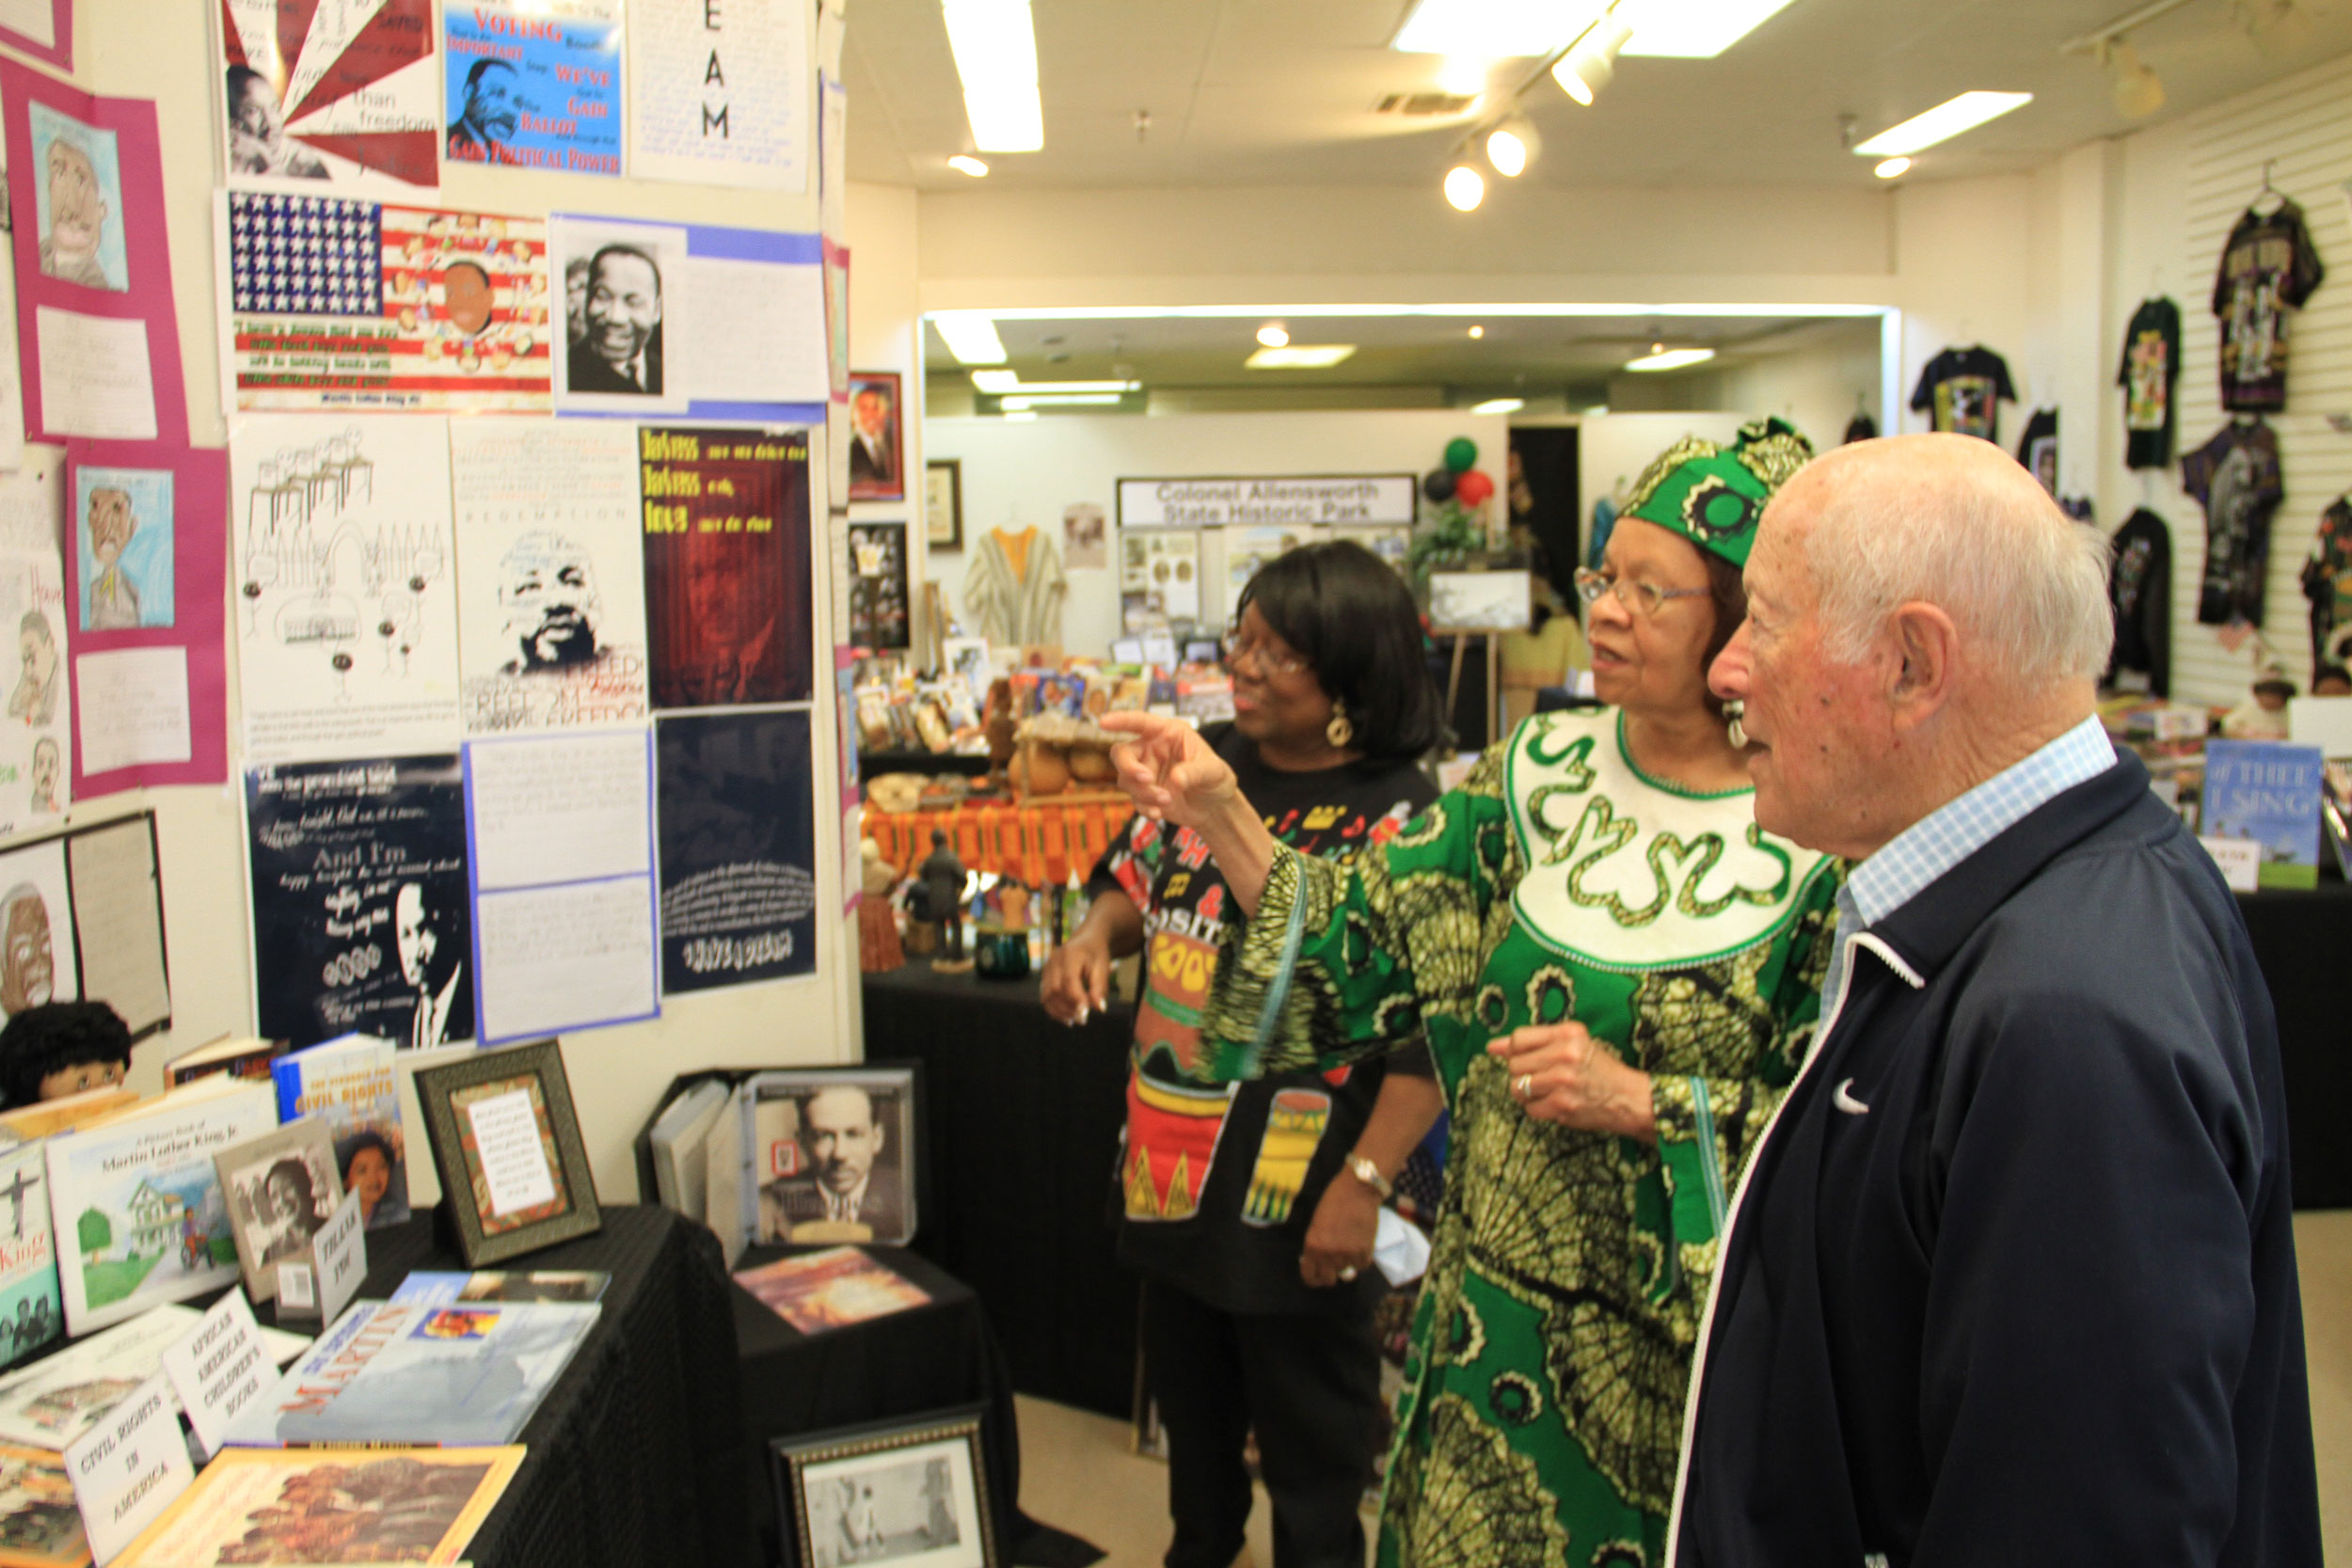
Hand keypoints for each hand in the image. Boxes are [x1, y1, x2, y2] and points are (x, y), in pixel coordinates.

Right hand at [1040, 936, 1110, 1024]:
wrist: (1086, 940)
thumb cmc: (1096, 955)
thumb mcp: (1102, 968)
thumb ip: (1100, 988)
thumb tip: (1100, 1009)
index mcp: (1070, 954)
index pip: (1069, 981)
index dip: (1076, 999)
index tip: (1086, 1015)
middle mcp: (1054, 961)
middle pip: (1055, 990)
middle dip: (1067, 1008)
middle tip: (1083, 1021)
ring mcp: (1047, 968)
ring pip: (1047, 996)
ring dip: (1060, 1012)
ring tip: (1075, 1021)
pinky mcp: (1045, 977)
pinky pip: (1045, 997)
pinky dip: (1054, 1010)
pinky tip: (1067, 1018)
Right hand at [1098, 712, 1241, 829]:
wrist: (1214, 808)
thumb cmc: (1216, 779)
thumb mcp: (1215, 772)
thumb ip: (1195, 772)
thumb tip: (1176, 779)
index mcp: (1168, 733)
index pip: (1141, 722)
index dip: (1121, 720)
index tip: (1103, 722)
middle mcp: (1152, 749)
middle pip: (1122, 753)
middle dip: (1130, 768)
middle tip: (1147, 780)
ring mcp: (1145, 771)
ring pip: (1126, 780)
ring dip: (1143, 793)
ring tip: (1167, 801)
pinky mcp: (1143, 793)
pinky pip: (1133, 799)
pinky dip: (1144, 807)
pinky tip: (1158, 815)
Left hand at [1300, 1169, 1379, 1286]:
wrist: (1357, 1190)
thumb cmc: (1334, 1202)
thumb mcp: (1316, 1224)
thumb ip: (1317, 1245)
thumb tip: (1321, 1264)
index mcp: (1312, 1246)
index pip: (1310, 1276)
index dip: (1314, 1279)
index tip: (1317, 1277)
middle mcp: (1328, 1253)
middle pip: (1328, 1280)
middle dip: (1330, 1275)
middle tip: (1334, 1267)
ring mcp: (1347, 1254)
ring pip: (1346, 1270)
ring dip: (1347, 1261)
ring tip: (1349, 1241)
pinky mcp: (1364, 1251)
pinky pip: (1362, 1265)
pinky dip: (1362, 1257)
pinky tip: (1360, 1242)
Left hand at [1486, 1023, 1655, 1141]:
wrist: (1628, 1098)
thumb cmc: (1598, 1069)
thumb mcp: (1573, 1044)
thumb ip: (1535, 1042)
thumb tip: (1492, 1047)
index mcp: (1568, 1033)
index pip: (1519, 1038)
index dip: (1512, 1050)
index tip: (1516, 1056)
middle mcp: (1565, 1054)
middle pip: (1515, 1064)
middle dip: (1522, 1073)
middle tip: (1541, 1076)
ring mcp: (1562, 1081)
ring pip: (1518, 1087)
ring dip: (1527, 1093)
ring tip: (1546, 1090)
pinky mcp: (1562, 1106)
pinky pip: (1530, 1109)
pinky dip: (1538, 1109)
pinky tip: (1554, 1103)